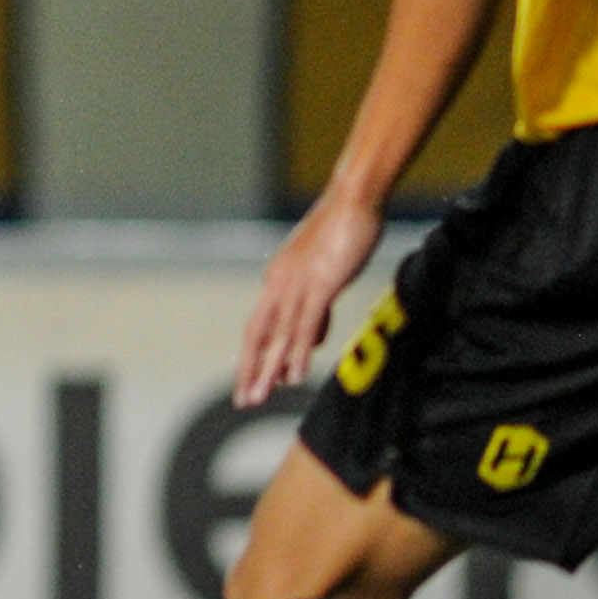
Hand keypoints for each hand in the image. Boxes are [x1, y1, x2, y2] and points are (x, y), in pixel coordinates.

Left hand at [237, 191, 383, 406]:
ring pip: (279, 334)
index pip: (259, 326)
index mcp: (277, 279)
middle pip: (258, 334)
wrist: (354, 198)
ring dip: (269, 369)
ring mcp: (298, 284)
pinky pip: (307, 324)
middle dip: (250, 370)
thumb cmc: (342, 231)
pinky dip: (299, 352)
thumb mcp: (324, 274)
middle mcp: (279, 283)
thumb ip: (316, 308)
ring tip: (261, 396)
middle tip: (244, 400)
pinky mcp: (321, 283)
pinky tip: (295, 375)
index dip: (253, 356)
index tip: (249, 382)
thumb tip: (311, 340)